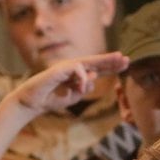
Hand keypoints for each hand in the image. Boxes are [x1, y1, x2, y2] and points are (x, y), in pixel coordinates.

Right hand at [10, 52, 127, 114]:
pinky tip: (82, 86)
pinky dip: (82, 77)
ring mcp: (66, 67)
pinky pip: (76, 69)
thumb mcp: (73, 97)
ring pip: (88, 62)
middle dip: (111, 60)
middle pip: (96, 62)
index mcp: (78, 76)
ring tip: (119, 60)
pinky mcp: (58, 69)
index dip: (111, 67)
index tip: (126, 64)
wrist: (33, 102)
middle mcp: (74, 69)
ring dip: (105, 62)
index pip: (97, 70)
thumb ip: (84, 88)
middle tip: (126, 57)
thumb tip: (93, 77)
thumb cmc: (52, 99)